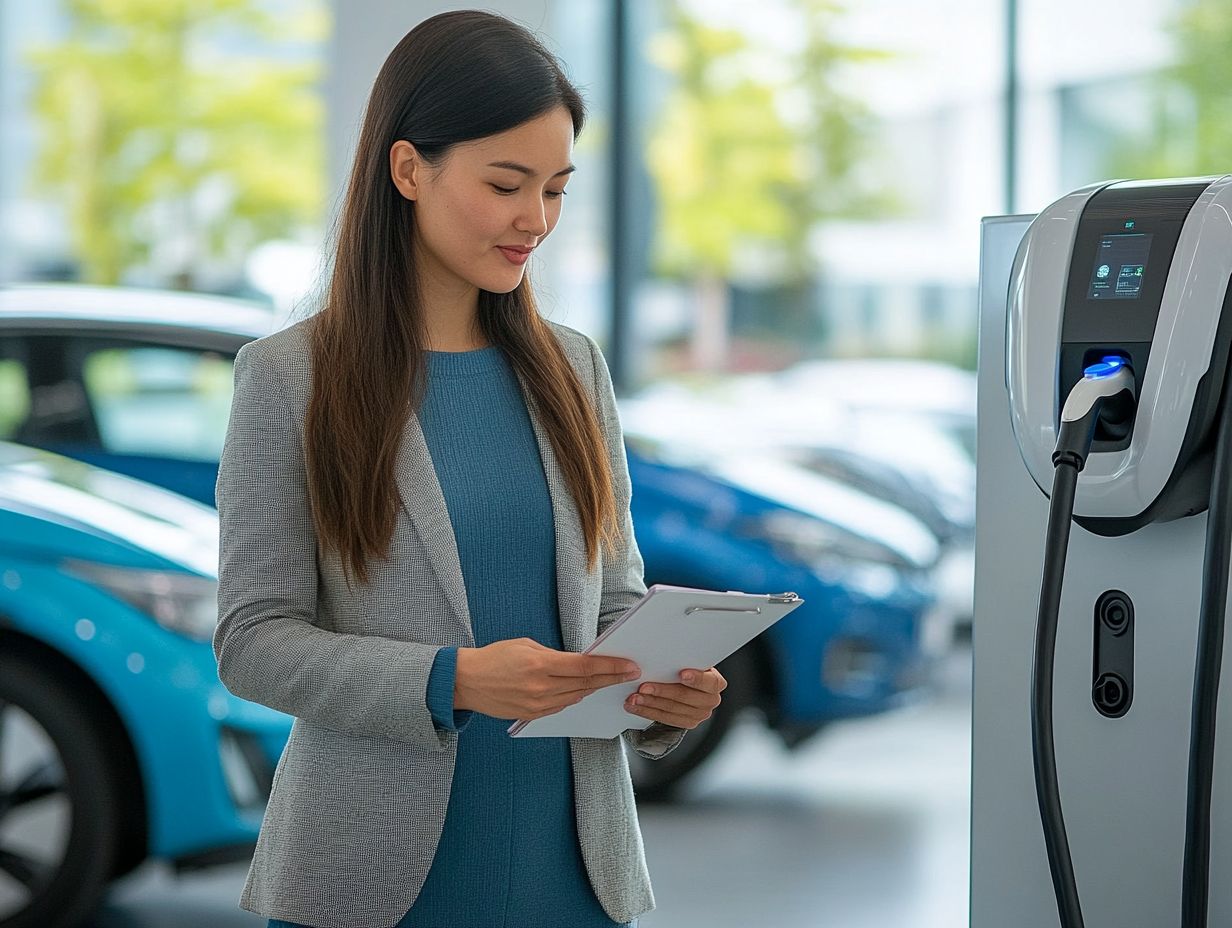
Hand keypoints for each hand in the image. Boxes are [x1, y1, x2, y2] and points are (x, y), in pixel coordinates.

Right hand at [454, 638, 641, 720]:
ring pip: (577, 697)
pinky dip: (575, 697)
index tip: (628, 666)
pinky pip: (562, 706)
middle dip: (611, 678)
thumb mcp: (525, 645)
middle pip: (586, 684)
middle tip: (630, 673)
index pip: (585, 667)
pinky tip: (585, 690)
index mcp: (540, 664)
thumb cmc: (494, 657)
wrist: (466, 681)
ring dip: (596, 688)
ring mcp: (537, 705)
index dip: (611, 667)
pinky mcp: (532, 715)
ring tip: (612, 680)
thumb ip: (554, 655)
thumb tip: (577, 662)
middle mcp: (541, 687)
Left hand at [623, 667, 725, 728]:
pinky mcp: (687, 722)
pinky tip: (636, 706)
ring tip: (635, 697)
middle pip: (685, 696)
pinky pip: (665, 718)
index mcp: (715, 682)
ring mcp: (700, 714)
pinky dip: (648, 712)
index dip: (696, 679)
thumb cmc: (686, 668)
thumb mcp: (690, 661)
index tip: (681, 674)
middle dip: (662, 691)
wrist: (688, 685)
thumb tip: (667, 649)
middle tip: (644, 686)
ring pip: (672, 709)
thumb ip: (683, 659)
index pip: (709, 682)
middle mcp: (710, 700)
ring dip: (650, 703)